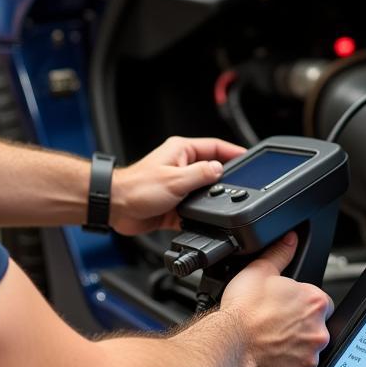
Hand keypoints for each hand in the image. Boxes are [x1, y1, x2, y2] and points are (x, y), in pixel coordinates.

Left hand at [109, 136, 245, 234]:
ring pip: (205, 191)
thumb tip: (220, 170)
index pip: (215, 146)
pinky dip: (201, 215)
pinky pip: (195, 209)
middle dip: (226, 178)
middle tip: (242, 185)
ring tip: (224, 204)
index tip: (249, 157)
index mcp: (181, 151)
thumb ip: (201, 175)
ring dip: (211, 199)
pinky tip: (206, 220)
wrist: (116, 208)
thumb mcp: (175, 180)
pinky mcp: (175, 204)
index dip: (234, 151)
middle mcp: (181, 166)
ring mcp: (178, 185)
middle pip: (212, 169)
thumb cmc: (136, 187)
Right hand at [220, 233, 333, 366]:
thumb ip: (280, 253)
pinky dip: (286, 365)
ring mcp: (309, 355)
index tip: (286, 306)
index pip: (320, 301)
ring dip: (293, 345)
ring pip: (307, 349)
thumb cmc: (242, 312)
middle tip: (275, 322)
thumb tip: (289, 240)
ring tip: (269, 339)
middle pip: (315, 326)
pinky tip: (269, 356)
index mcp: (314, 301)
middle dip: (299, 325)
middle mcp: (318, 330)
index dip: (301, 303)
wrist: (228, 346)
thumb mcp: (260, 270)